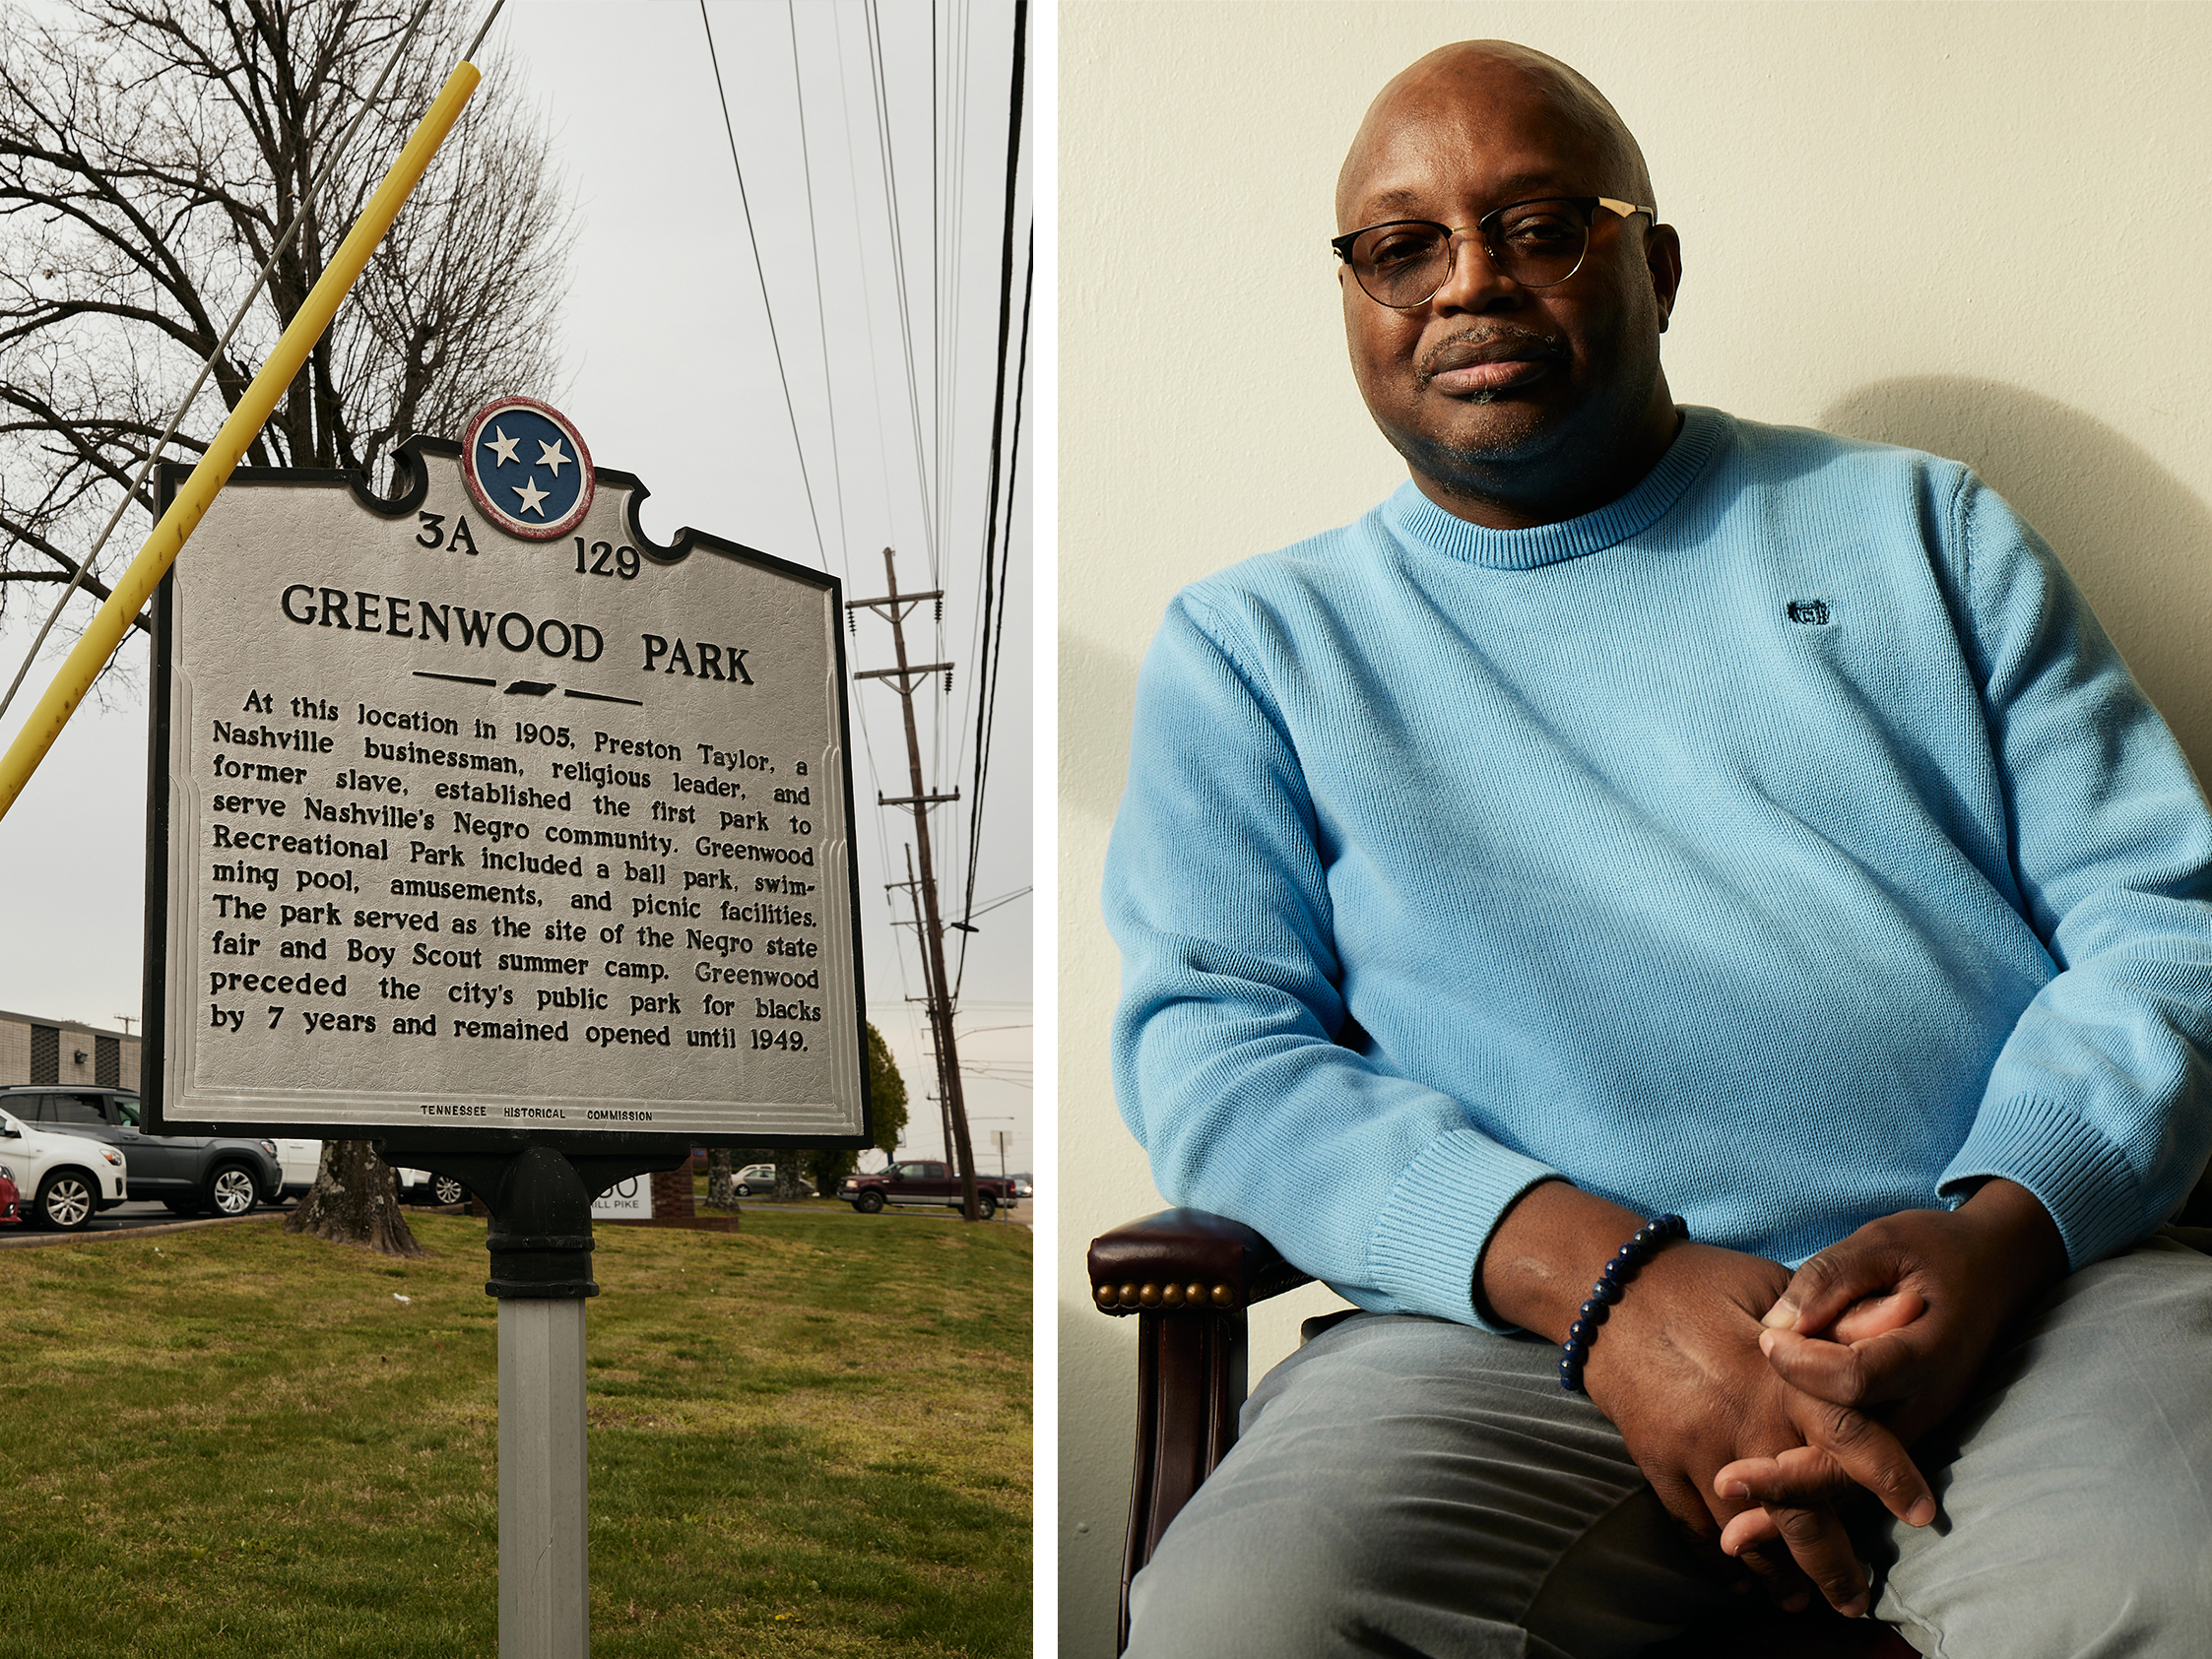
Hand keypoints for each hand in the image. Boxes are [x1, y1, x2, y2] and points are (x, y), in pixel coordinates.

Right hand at [1477, 1181, 1936, 1617]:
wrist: (1608, 1290)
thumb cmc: (1701, 1281)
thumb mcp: (1772, 1287)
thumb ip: (1831, 1319)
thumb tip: (1904, 1319)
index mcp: (1776, 1374)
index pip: (1846, 1432)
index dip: (1887, 1474)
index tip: (1924, 1514)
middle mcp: (1739, 1421)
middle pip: (1797, 1513)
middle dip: (1834, 1564)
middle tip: (1858, 1601)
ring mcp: (1694, 1448)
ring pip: (1745, 1533)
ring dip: (1779, 1574)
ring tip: (1807, 1602)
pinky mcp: (1656, 1461)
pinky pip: (1694, 1527)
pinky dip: (1721, 1561)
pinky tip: (1744, 1580)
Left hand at [1712, 1181, 2065, 1545]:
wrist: (1994, 1270)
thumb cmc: (1931, 1251)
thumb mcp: (1883, 1244)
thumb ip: (1833, 1279)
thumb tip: (1778, 1324)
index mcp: (1926, 1350)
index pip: (1861, 1376)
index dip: (1808, 1366)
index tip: (1766, 1344)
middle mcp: (1925, 1401)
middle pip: (1857, 1457)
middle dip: (1792, 1479)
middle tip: (1727, 1484)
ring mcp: (1915, 1424)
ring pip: (1854, 1481)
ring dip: (1796, 1507)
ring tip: (1735, 1536)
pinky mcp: (1899, 1431)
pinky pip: (1854, 1473)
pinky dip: (1810, 1497)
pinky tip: (1761, 1522)